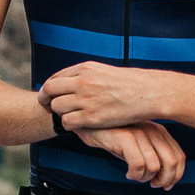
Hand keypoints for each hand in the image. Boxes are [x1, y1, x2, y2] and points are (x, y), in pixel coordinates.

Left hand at [41, 62, 174, 130]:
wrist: (149, 93)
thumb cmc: (132, 84)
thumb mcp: (105, 72)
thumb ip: (87, 76)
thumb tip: (72, 84)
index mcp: (85, 68)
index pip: (55, 77)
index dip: (49, 89)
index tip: (50, 96)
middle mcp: (82, 82)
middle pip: (49, 90)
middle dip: (45, 100)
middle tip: (48, 108)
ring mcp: (86, 99)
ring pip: (56, 107)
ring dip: (60, 113)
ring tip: (70, 117)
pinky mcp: (92, 116)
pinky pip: (67, 122)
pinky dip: (69, 125)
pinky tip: (78, 125)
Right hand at [73, 122, 184, 189]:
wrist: (90, 123)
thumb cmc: (113, 134)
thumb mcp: (138, 143)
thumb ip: (154, 155)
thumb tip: (165, 178)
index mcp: (159, 131)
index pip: (179, 157)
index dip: (176, 176)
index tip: (167, 184)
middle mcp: (152, 130)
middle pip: (172, 162)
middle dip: (164, 180)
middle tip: (152, 183)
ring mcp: (140, 133)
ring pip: (154, 166)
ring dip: (145, 178)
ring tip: (135, 175)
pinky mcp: (126, 137)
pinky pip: (138, 164)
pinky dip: (134, 174)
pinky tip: (128, 172)